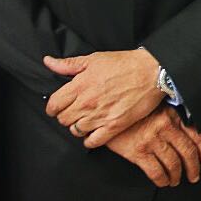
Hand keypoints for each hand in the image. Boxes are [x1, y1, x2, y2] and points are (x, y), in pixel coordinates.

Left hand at [44, 49, 164, 147]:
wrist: (152, 72)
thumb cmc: (125, 64)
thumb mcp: (94, 59)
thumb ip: (68, 64)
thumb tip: (48, 62)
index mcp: (80, 86)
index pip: (53, 105)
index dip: (54, 106)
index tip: (59, 106)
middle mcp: (87, 103)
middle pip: (63, 120)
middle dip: (66, 115)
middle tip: (75, 110)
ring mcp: (100, 116)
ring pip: (76, 131)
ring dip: (78, 126)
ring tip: (86, 119)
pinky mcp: (114, 125)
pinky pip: (92, 141)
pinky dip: (90, 139)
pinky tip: (94, 131)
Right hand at [106, 105, 200, 187]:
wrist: (109, 115)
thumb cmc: (135, 112)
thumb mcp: (158, 109)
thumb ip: (174, 119)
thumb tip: (190, 137)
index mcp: (174, 114)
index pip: (198, 135)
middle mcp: (165, 126)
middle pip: (188, 152)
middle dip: (193, 168)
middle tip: (194, 176)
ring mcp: (152, 139)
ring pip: (173, 164)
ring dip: (177, 176)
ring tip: (176, 180)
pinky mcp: (137, 151)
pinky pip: (156, 171)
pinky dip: (162, 180)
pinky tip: (163, 182)